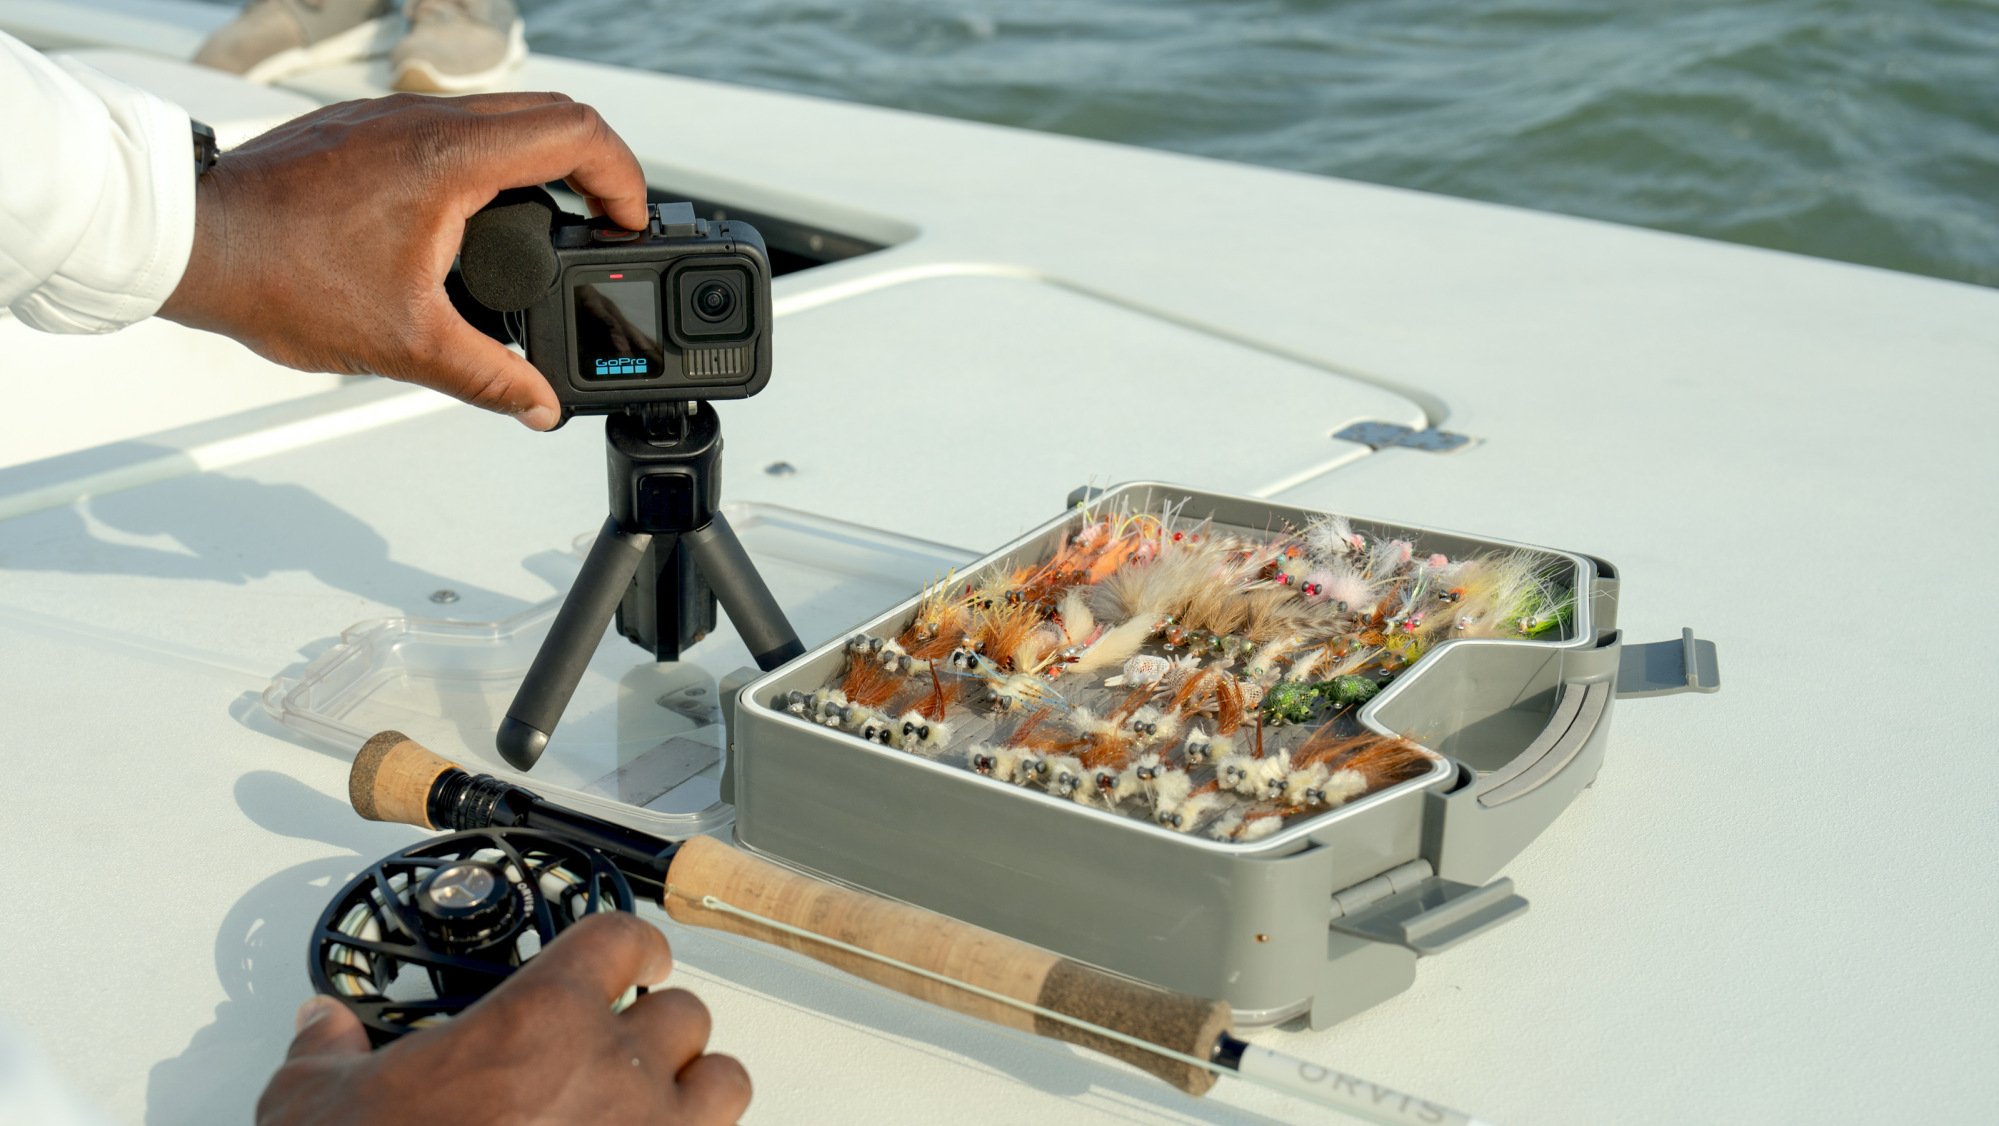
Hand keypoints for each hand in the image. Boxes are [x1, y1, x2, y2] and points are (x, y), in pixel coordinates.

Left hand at [160, 92, 648, 429]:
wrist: (195, 243)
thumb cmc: (280, 274)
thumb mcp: (405, 343)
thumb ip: (490, 377)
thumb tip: (538, 405)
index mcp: (452, 157)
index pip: (577, 134)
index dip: (625, 180)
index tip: (629, 225)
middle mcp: (426, 120)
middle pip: (553, 112)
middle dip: (597, 167)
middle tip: (605, 223)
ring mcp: (394, 117)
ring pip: (503, 112)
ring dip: (544, 159)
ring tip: (552, 222)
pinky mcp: (367, 128)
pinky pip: (455, 124)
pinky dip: (492, 159)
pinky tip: (478, 217)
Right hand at [256, 913, 750, 1124]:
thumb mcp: (315, 1102)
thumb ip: (327, 1051)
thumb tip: (318, 1026)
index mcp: (541, 1020)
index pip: (621, 940)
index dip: (632, 945)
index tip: (633, 957)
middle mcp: (611, 1071)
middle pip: (685, 1014)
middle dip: (660, 1028)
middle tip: (628, 1047)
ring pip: (724, 1084)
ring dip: (699, 1087)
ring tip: (667, 1100)